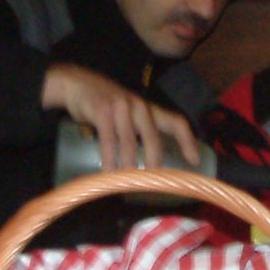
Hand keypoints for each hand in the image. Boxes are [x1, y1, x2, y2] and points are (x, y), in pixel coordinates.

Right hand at [41, 63, 198, 170]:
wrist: (75, 83)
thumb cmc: (104, 104)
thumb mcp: (127, 112)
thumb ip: (138, 130)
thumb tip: (148, 163)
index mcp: (149, 109)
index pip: (176, 122)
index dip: (188, 142)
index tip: (194, 162)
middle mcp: (139, 106)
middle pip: (154, 139)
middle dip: (155, 164)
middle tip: (153, 184)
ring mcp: (120, 107)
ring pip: (130, 143)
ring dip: (130, 167)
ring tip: (129, 185)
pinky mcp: (102, 111)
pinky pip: (109, 140)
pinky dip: (109, 159)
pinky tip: (108, 173)